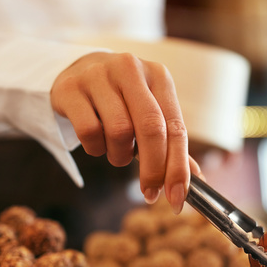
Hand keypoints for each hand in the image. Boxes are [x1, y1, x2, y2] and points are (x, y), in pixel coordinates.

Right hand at [51, 51, 199, 212]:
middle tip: (150, 192)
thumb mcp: (150, 112)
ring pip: (119, 132)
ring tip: (116, 151)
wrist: (78, 70)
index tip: (177, 197)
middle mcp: (130, 69)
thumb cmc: (121, 98)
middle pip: (151, 128)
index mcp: (158, 76)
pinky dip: (95, 148)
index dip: (178, 167)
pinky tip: (96, 142)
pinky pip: (89, 132)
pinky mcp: (70, 88)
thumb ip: (170, 143)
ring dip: (119, 156)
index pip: (176, 127)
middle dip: (153, 169)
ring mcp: (98, 76)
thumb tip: (196, 179)